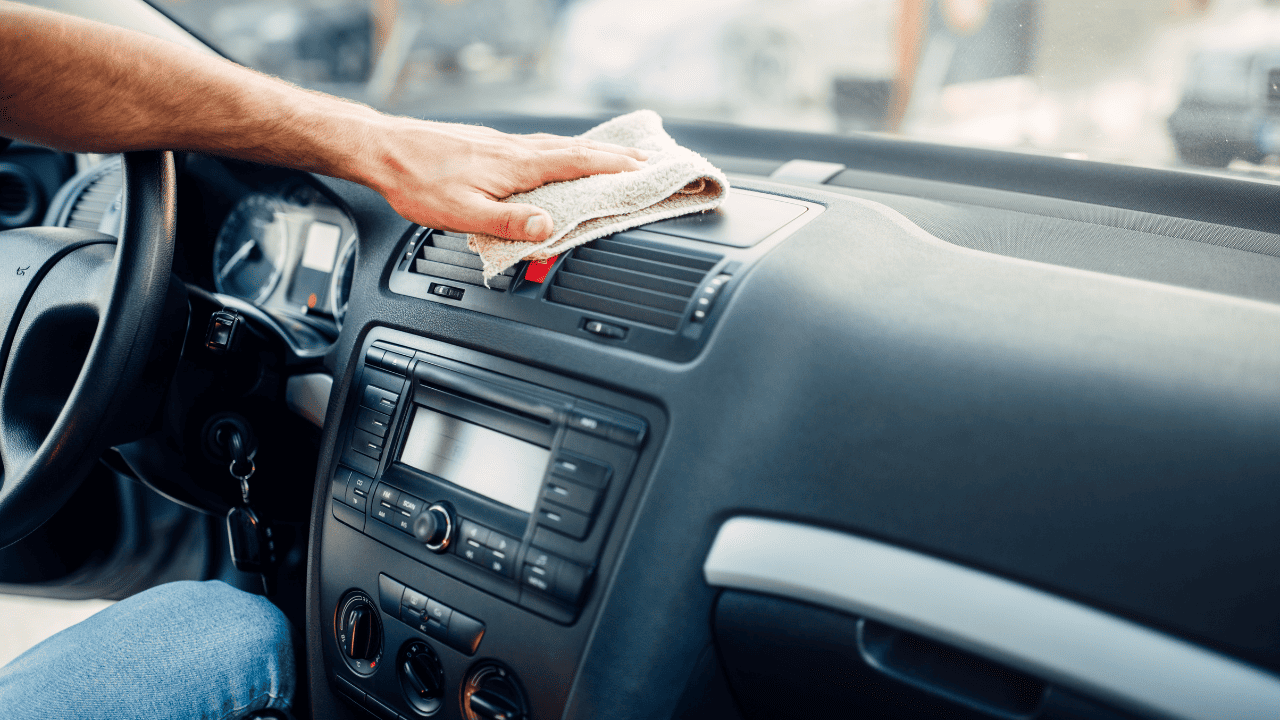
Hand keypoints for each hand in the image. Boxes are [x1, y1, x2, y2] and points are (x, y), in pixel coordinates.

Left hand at [362, 118, 647, 241]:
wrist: (385, 150)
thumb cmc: (418, 181)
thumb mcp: (462, 213)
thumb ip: (508, 222)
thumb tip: (548, 228)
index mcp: (516, 165)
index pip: (576, 163)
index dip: (612, 167)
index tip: (642, 169)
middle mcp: (514, 149)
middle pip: (575, 150)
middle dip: (612, 156)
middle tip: (643, 160)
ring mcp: (502, 144)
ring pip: (557, 146)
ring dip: (590, 151)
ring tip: (611, 157)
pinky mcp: (489, 145)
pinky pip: (539, 146)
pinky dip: (562, 150)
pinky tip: (556, 156)